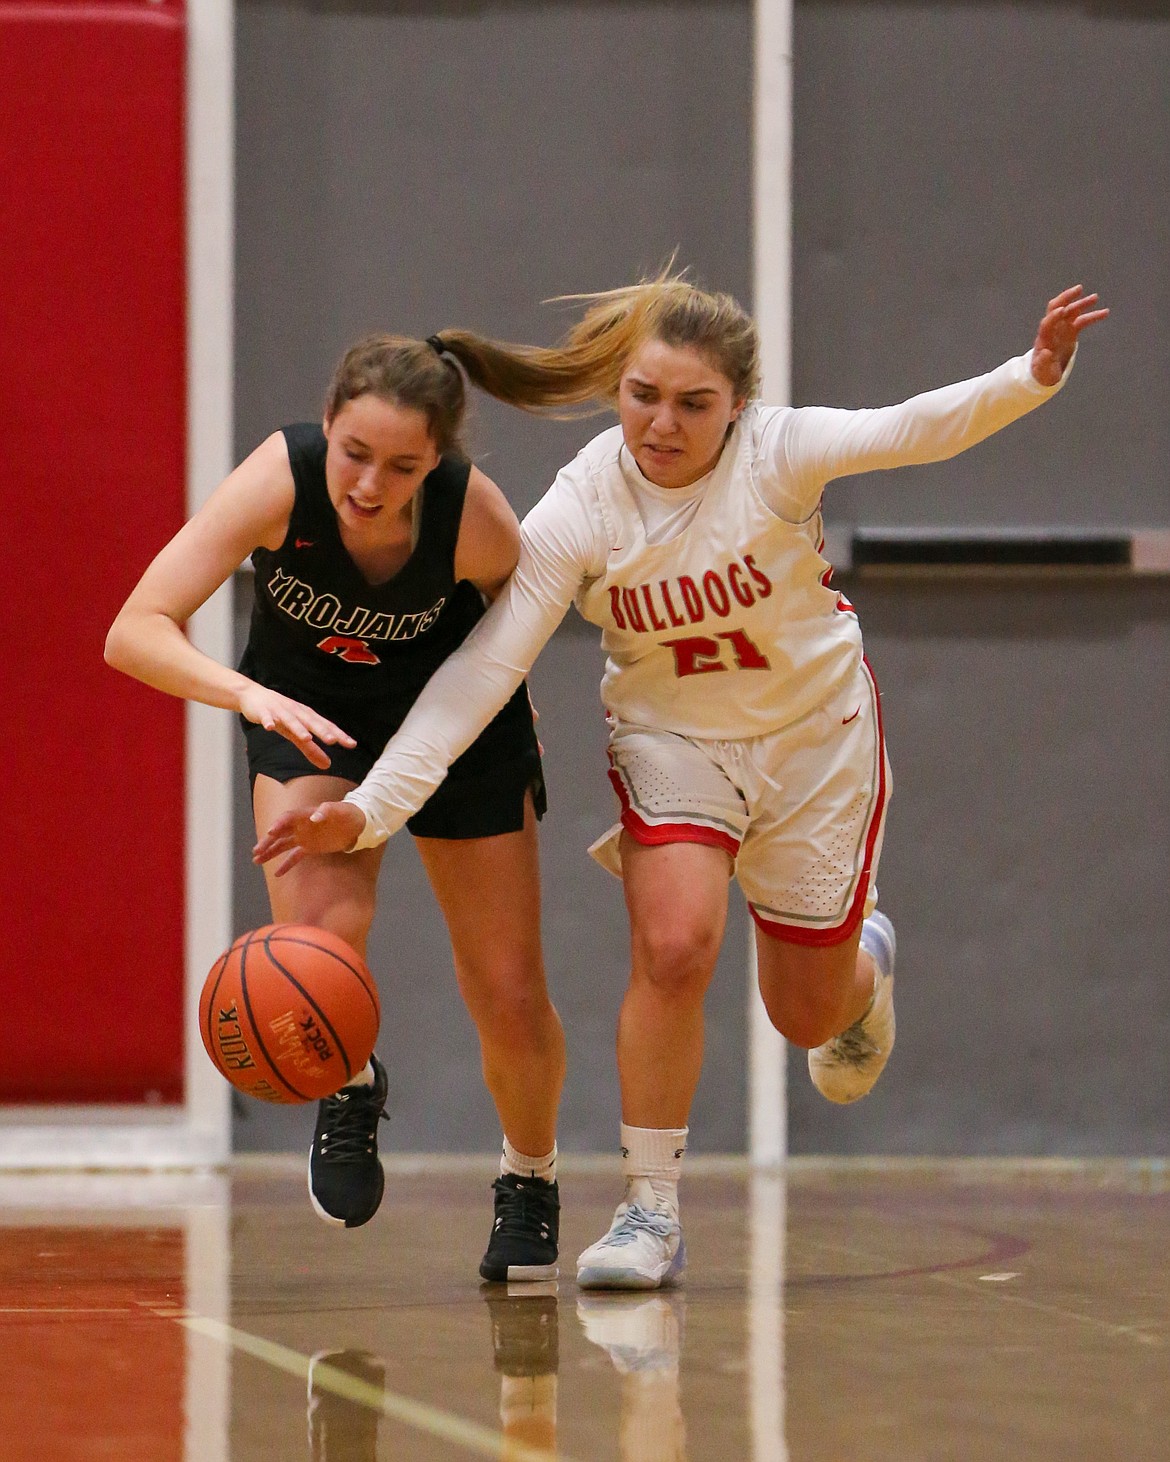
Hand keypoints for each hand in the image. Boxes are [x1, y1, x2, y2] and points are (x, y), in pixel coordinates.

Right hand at [237, 685, 355, 770]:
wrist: (254, 696)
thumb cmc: (280, 716)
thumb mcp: (295, 734)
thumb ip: (311, 749)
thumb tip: (328, 765)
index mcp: (306, 717)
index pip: (325, 726)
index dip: (339, 735)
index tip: (352, 744)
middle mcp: (296, 712)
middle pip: (311, 722)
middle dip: (322, 730)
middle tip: (333, 740)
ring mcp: (280, 710)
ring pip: (290, 720)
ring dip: (298, 728)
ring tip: (306, 737)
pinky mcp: (263, 711)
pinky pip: (266, 717)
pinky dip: (268, 721)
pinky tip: (269, 727)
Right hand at [252, 800, 367, 875]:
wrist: (357, 824)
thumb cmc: (347, 813)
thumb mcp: (340, 810)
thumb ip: (327, 811)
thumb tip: (314, 816)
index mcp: (306, 814)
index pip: (288, 818)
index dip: (278, 824)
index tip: (270, 833)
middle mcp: (301, 826)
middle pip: (280, 833)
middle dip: (267, 842)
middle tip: (256, 851)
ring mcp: (304, 837)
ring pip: (283, 845)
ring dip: (270, 852)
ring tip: (256, 861)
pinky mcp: (310, 847)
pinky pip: (295, 857)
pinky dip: (286, 865)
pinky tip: (277, 874)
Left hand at [1030, 286, 1108, 386]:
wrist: (1047, 373)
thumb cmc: (1042, 373)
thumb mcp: (1042, 372)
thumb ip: (1043, 363)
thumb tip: (1045, 352)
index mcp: (1043, 339)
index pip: (1047, 323)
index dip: (1053, 316)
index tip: (1062, 309)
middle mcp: (1052, 330)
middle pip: (1056, 309)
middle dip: (1066, 298)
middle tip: (1078, 289)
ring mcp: (1061, 329)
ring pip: (1071, 312)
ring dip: (1082, 304)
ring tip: (1095, 297)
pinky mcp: (1070, 332)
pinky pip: (1082, 320)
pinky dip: (1092, 316)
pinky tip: (1105, 313)